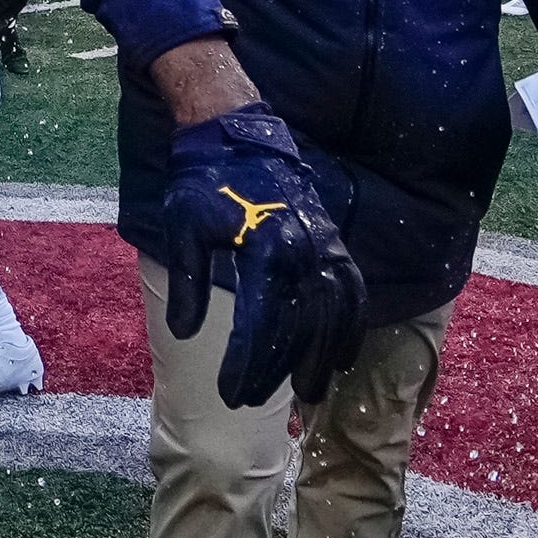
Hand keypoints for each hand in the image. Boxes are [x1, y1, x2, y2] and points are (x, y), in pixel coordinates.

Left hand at [160, 104, 364, 408]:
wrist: (237, 135)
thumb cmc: (202, 183)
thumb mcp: (183, 230)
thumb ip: (190, 284)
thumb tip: (188, 333)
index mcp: (266, 250)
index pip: (262, 325)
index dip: (247, 366)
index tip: (230, 395)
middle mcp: (305, 252)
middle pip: (298, 328)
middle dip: (274, 371)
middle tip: (250, 403)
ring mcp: (327, 247)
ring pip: (332, 316)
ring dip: (319, 358)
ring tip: (306, 393)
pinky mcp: (336, 243)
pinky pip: (353, 292)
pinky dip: (351, 326)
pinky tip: (342, 355)